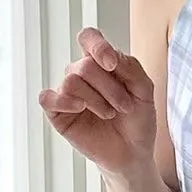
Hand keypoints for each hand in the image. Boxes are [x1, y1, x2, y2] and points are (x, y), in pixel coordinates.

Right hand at [39, 28, 156, 175]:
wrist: (133, 153)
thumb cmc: (137, 121)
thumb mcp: (144, 91)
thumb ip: (131, 67)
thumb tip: (108, 55)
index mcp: (101, 63)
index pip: (89, 38)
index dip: (97, 46)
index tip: (111, 64)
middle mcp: (81, 74)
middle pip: (85, 66)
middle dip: (109, 88)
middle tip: (125, 106)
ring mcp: (68, 93)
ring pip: (71, 81)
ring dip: (96, 100)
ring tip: (110, 114)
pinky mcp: (58, 113)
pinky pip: (47, 98)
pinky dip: (63, 101)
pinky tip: (79, 108)